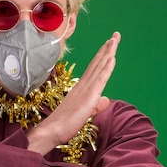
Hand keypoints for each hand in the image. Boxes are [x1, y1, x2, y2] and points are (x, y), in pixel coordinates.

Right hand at [27, 32, 120, 154]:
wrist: (51, 131)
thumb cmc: (63, 125)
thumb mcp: (84, 114)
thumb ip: (95, 106)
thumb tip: (105, 100)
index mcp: (81, 88)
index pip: (94, 69)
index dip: (102, 55)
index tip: (109, 44)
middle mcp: (83, 85)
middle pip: (98, 63)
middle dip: (107, 48)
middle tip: (116, 35)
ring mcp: (85, 90)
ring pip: (99, 67)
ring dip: (108, 52)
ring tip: (115, 39)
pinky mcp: (89, 97)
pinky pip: (100, 79)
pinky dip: (106, 67)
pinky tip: (112, 57)